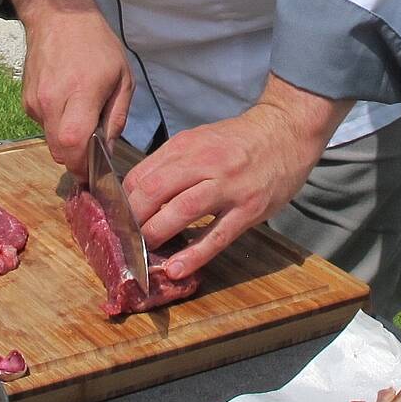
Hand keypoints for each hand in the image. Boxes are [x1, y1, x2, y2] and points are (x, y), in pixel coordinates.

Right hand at [10, 0, 132, 172]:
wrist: (58, 17)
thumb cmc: (97, 45)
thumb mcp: (123, 78)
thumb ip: (116, 118)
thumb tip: (108, 153)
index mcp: (80, 93)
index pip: (73, 144)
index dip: (83, 166)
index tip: (95, 174)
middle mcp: (52, 100)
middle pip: (59, 150)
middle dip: (76, 159)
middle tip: (92, 153)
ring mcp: (35, 101)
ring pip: (50, 140)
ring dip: (67, 140)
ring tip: (81, 116)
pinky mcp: (26, 101)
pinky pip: (43, 126)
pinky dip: (56, 124)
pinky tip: (66, 103)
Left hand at [123, 76, 350, 277]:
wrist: (286, 132)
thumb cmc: (239, 141)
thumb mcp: (200, 140)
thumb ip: (171, 164)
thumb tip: (137, 193)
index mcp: (186, 146)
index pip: (141, 174)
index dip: (122, 200)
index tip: (114, 219)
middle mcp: (204, 163)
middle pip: (154, 191)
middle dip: (132, 219)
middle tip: (122, 238)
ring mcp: (228, 187)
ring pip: (181, 212)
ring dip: (155, 235)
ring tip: (143, 252)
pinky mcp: (249, 209)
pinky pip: (216, 236)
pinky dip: (194, 255)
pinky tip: (176, 269)